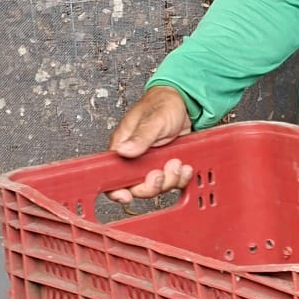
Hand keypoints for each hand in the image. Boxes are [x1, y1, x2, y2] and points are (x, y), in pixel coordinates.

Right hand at [104, 86, 194, 201]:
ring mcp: (152, 163)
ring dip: (170, 179)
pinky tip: (185, 167)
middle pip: (137, 187)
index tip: (127, 195)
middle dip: (152, 185)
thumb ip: (140, 137)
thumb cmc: (162, 105)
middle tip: (161, 173)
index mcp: (123, 147)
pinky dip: (182, 178)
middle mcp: (136, 158)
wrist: (184, 103)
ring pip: (158, 187)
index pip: (112, 175)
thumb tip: (124, 150)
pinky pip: (174, 182)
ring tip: (177, 162)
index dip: (117, 190)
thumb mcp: (152, 119)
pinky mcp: (167, 165)